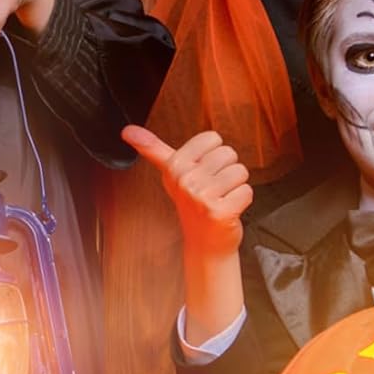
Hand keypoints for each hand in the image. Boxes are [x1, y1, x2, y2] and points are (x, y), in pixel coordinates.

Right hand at [122, 127, 251, 258]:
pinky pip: (247, 190)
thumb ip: (152, 148)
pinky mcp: (220, 212)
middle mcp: (185, 180)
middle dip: (225, 169)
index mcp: (174, 166)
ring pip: (240, 171)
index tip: (202, 170)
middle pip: (228, 153)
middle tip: (213, 187)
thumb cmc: (192, 203)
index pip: (212, 138)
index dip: (212, 154)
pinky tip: (228, 208)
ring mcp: (201, 197)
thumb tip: (127, 130)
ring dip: (235, 185)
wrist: (204, 242)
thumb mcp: (171, 173)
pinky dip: (243, 200)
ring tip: (221, 197)